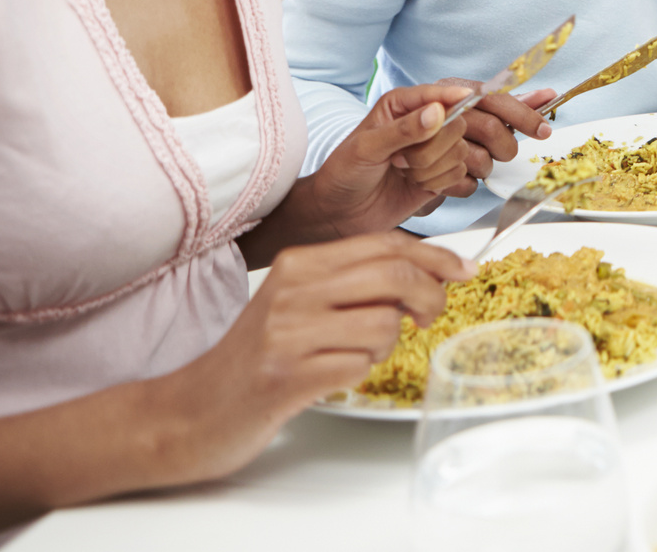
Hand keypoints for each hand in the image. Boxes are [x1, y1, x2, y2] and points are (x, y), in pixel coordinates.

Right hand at [156, 233, 471, 481]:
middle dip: (430, 297)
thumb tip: (428, 273)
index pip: (386, 245)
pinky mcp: (286, 375)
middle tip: (429, 317)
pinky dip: (361, 372)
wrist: (191, 411)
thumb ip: (354, 282)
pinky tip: (334, 375)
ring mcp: (288, 333)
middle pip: (394, 277)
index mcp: (299, 263)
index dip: (436, 256)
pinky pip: (359, 365)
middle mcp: (292, 290)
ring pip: (383, 325)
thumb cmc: (257, 357)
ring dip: (386, 345)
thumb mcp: (300, 303)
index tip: (465, 269)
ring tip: (355, 354)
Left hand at [299, 79, 489, 236]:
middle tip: (400, 159)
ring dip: (430, 168)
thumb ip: (402, 130)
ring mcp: (433, 150)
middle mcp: (422, 124)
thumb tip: (437, 112)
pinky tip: (415, 184)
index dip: (453, 96)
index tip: (469, 95)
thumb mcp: (366, 148)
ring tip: (403, 172)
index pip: (437, 94)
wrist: (340, 212)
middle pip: (456, 124)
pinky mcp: (441, 174)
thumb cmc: (344, 173)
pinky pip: (460, 173)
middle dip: (431, 148)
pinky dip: (437, 182)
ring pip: (459, 151)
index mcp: (401, 106)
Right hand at [433, 85, 556, 193]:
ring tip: (477, 161)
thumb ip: (514, 103)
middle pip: (491, 129)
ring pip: (480, 159)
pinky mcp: (421, 175)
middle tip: (504, 151)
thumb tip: (549, 95)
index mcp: (457, 91)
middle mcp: (440, 111)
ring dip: (486, 166)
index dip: (525, 116)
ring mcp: (427, 142)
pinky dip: (469, 184)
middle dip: (505, 146)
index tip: (544, 131)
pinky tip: (462, 175)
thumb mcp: (482, 111)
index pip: (497, 99)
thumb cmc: (453, 129)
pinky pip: (464, 184)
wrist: (406, 154)